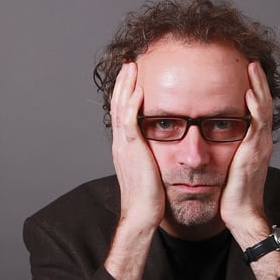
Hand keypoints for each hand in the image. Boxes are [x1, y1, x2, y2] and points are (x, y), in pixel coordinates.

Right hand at [110, 62, 164, 231]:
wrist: (142, 215)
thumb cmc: (149, 200)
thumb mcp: (150, 173)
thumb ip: (151, 159)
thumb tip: (161, 153)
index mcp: (125, 149)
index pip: (122, 116)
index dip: (125, 96)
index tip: (132, 80)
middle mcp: (121, 145)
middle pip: (118, 106)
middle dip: (123, 84)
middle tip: (130, 64)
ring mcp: (124, 147)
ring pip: (121, 108)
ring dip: (126, 86)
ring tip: (132, 67)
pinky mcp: (132, 151)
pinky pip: (129, 121)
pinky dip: (132, 104)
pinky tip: (139, 89)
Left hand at [219, 61, 273, 240]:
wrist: (241, 214)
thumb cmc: (232, 195)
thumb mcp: (228, 166)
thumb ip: (225, 151)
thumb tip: (210, 140)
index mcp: (255, 144)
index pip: (257, 110)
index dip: (254, 91)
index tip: (246, 73)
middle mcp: (261, 142)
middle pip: (264, 103)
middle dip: (258, 82)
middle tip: (252, 61)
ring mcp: (260, 146)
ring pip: (264, 109)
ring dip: (258, 86)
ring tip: (252, 67)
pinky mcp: (254, 153)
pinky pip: (257, 124)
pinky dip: (255, 106)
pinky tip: (249, 93)